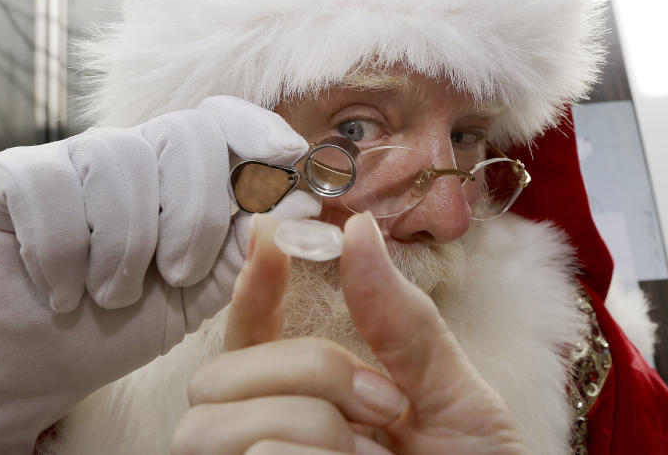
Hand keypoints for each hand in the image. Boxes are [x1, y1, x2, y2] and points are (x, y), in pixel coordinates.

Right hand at [0, 97, 320, 453]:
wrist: (32, 369)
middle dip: (194, 216)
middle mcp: (126, 155)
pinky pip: (50, 189)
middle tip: (173, 275)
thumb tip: (302, 202)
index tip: (288, 153)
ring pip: (117, 163)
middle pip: (183, 136)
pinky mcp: (5, 175)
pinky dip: (61, 255)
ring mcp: (65, 159)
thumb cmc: (117, 327)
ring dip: (121, 251)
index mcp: (176, 176)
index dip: (255, 128)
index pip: (220, 119)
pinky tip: (58, 289)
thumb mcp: (196, 297)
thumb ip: (245, 251)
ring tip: (107, 295)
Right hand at [172, 213, 528, 453]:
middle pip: (217, 375)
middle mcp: (261, 436)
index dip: (248, 288)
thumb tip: (358, 232)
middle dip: (305, 370)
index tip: (272, 239)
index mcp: (306, 400)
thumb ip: (403, 322)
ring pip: (215, 424)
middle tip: (386, 404)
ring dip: (308, 424)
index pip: (248, 335)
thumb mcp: (451, 396)